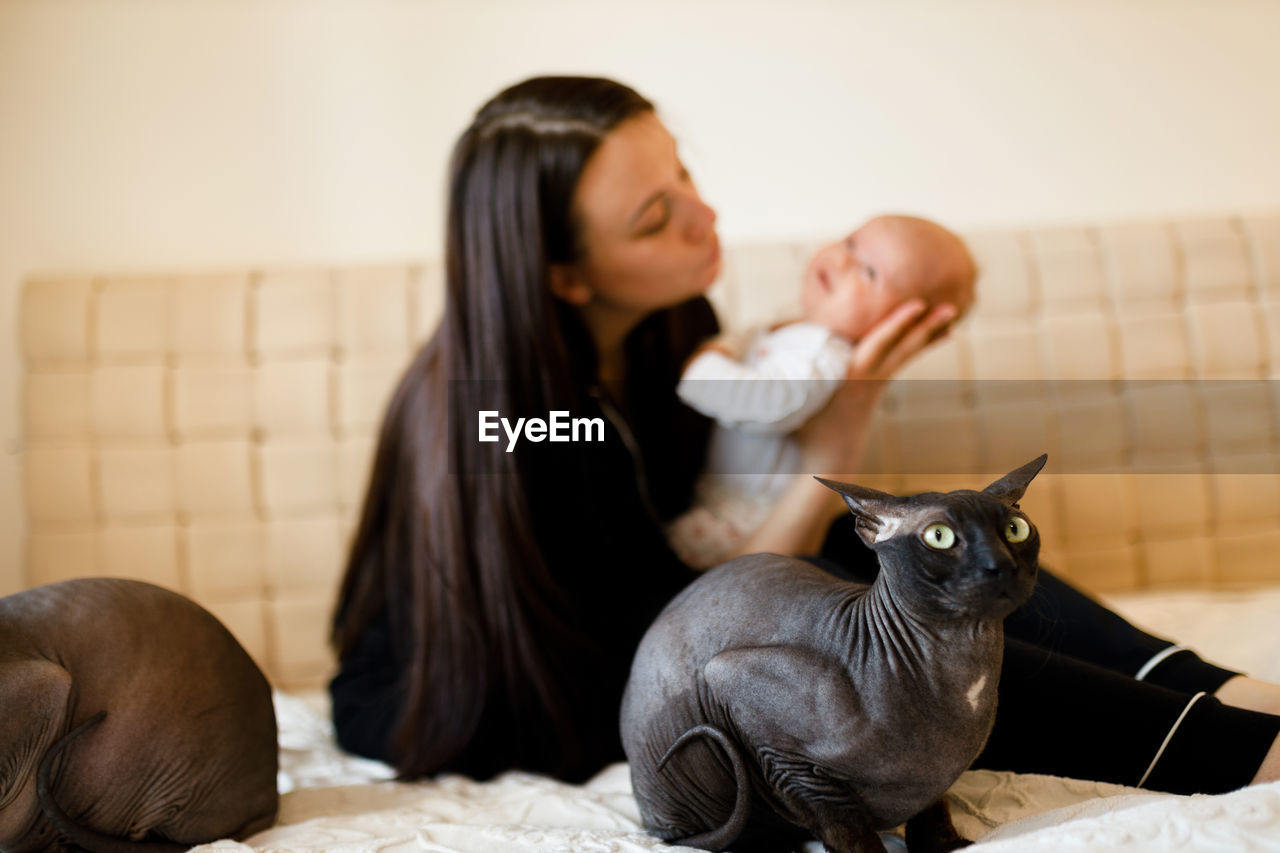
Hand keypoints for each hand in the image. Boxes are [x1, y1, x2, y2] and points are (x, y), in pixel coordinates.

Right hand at [795, 300, 957, 473]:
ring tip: (951, 316)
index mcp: (852, 377)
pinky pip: (902, 359)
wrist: (831, 458)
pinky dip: (917, 343)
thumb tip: (762, 340)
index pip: (877, 345)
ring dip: (928, 332)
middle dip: (923, 326)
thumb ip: (783, 369)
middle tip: (949, 307)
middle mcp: (870, 378)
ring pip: (906, 352)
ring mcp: (878, 383)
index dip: (896, 324)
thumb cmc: (808, 427)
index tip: (915, 305)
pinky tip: (934, 334)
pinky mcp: (878, 386)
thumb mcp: (794, 397)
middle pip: (902, 347)